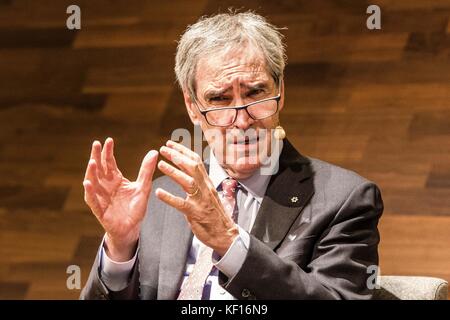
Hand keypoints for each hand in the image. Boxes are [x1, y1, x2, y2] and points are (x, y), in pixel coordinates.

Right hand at [83, 138, 157, 260]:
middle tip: (96, 144)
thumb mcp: (144, 187)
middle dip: (97, 156)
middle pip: (99, 168)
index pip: (109, 163)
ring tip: (92, 161)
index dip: (108, 152)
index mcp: (115, 180)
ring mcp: (100, 197)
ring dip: (91, 172)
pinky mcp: (99, 209)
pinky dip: (90, 191)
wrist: (131, 228)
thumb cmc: (135, 208)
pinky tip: (87, 183)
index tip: (109, 140)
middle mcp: (105, 186)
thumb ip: (146, 170)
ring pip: (93, 182)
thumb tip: (153, 151)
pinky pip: (92, 200)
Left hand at [155, 140, 237, 255]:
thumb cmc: (215, 215)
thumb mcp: (208, 194)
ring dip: (173, 172)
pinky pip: (181, 204)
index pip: (196, 161)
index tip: (171, 144)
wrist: (225, 234)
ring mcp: (201, 201)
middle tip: (164, 149)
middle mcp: (205, 189)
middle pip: (192, 167)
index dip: (183, 151)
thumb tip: (189, 170)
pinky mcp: (196, 214)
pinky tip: (158, 193)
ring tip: (161, 164)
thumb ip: (199, 183)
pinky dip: (169, 198)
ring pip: (188, 182)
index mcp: (207, 183)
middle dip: (177, 156)